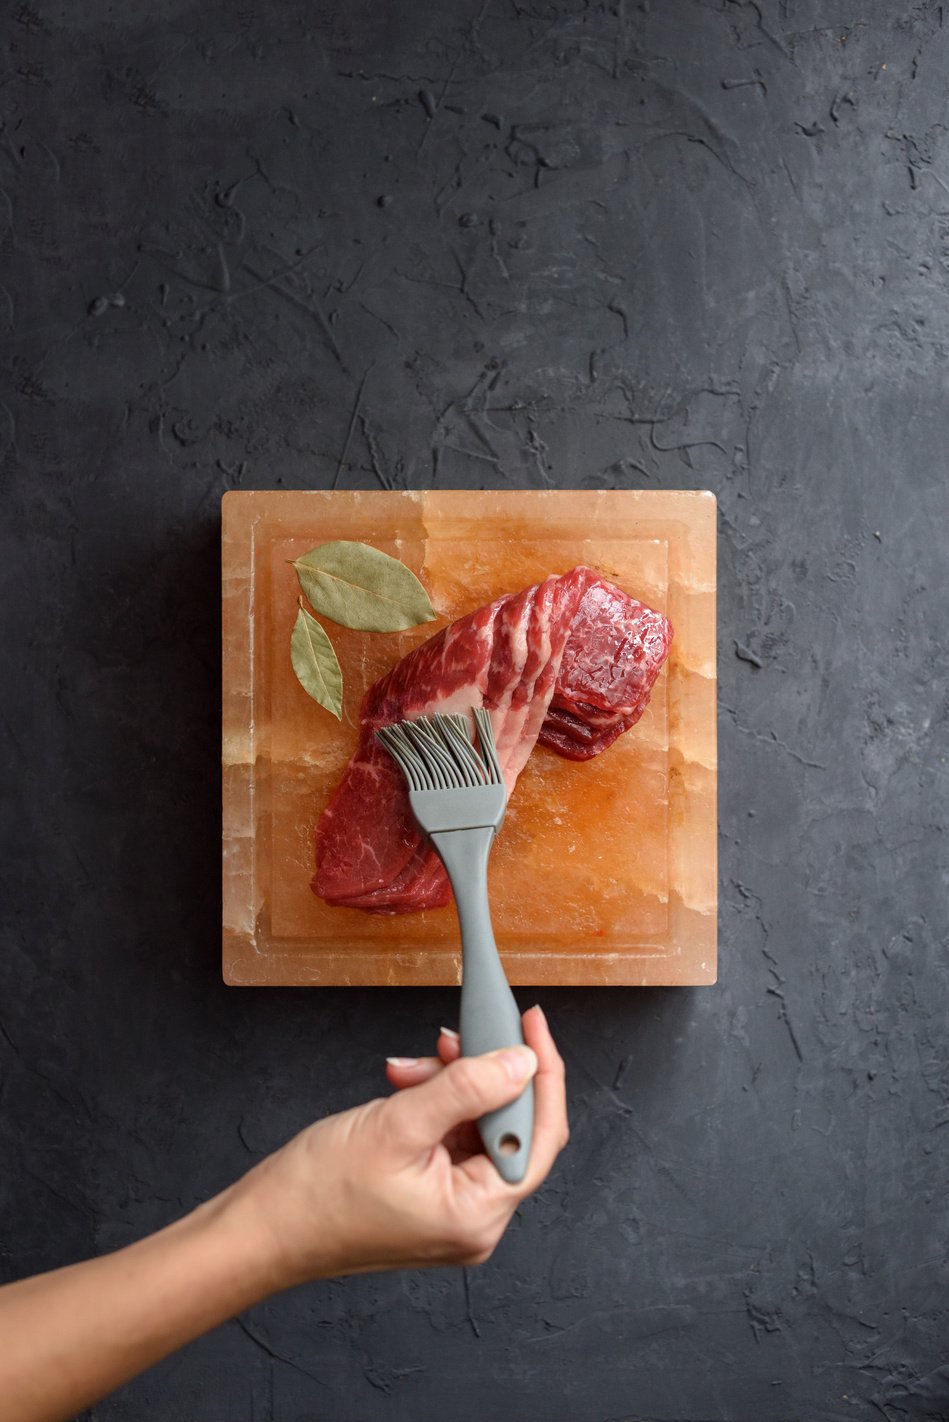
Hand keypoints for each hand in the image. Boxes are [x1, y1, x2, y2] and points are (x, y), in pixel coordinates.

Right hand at [231, 1004, 567, 1287]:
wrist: (263, 1227)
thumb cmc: (317, 1193)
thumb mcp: (399, 1123)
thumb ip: (467, 1088)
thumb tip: (520, 1062)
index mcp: (478, 1214)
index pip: (539, 1135)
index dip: (541, 1073)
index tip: (530, 1024)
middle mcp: (474, 1221)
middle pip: (507, 1128)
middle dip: (480, 1075)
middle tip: (455, 1037)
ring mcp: (451, 1212)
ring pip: (475, 1127)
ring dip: (449, 1086)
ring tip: (409, 1070)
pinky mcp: (429, 1198)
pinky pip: (450, 1138)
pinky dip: (432, 1105)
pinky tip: (403, 1085)